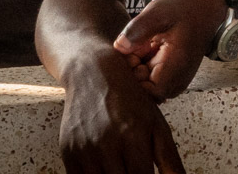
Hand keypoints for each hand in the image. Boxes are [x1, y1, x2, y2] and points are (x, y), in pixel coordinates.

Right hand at [59, 48, 185, 173]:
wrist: (93, 73)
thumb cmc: (130, 99)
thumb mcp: (157, 124)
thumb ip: (170, 159)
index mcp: (134, 136)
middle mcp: (107, 144)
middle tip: (134, 170)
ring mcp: (84, 149)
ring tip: (121, 167)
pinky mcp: (68, 152)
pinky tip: (106, 169)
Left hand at [112, 0, 226, 101]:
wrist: (207, 14)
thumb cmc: (186, 13)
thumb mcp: (160, 12)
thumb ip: (138, 29)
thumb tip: (119, 48)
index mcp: (174, 69)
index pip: (142, 94)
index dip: (128, 78)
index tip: (128, 56)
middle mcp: (175, 82)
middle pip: (141, 91)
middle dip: (130, 71)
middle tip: (132, 46)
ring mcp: (173, 83)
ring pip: (143, 85)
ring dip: (136, 68)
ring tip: (142, 45)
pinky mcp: (170, 79)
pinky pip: (149, 79)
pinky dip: (143, 65)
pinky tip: (146, 49)